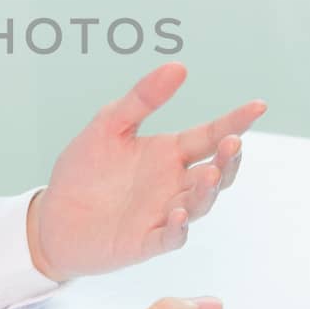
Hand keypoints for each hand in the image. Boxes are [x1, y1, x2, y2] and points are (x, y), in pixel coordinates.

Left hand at [28, 63, 265, 280]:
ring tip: (209, 174)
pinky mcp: (145, 241)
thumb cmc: (83, 171)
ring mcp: (162, 213)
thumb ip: (142, 99)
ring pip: (198, 204)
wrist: (52, 215)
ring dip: (207, 191)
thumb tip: (178, 67)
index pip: (210, 136)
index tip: (258, 106)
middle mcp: (173, 183)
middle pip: (215, 172)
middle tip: (232, 143)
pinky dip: (177, 229)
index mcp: (169, 153)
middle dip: (227, 160)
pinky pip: (169, 237)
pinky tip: (177, 216)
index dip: (235, 122)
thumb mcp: (108, 125)